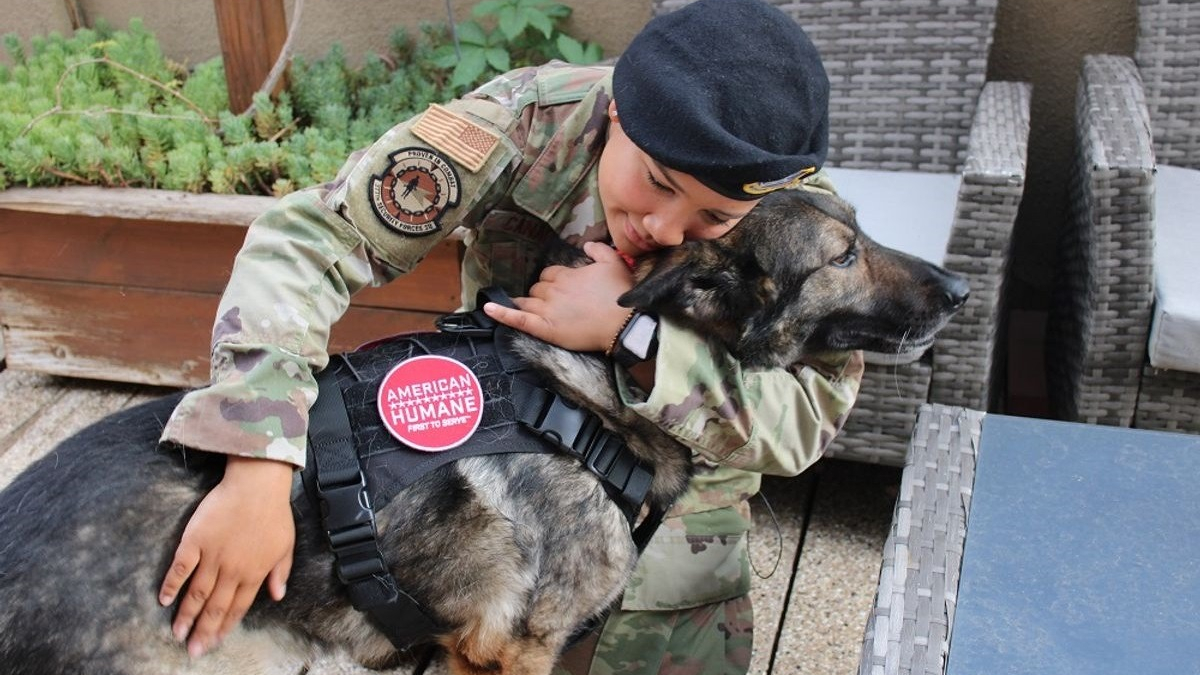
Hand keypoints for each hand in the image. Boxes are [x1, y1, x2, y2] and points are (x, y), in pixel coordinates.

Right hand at [158, 456, 294, 657]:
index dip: (225, 626)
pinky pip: (180, 568)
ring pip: (197, 593)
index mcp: (254, 572)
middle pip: (215, 607)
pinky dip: (172, 584)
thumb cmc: (273, 512)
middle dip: (203, 631)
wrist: (256, 485)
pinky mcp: (195, 541)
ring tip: (177, 633)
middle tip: (192, 650)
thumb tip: (278, 595)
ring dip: (186, 615)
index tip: (214, 642)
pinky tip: (164, 600)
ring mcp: (212, 556)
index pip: (237, 607)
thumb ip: (280, 572)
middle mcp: (232, 569)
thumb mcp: (285, 544)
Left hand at [484, 242, 634, 351]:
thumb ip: (599, 250)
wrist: (622, 323)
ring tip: (529, 307)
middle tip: (557, 303)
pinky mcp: (544, 328)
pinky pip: (518, 319)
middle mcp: (553, 290)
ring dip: (527, 302)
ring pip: (528, 301)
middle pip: (538, 287)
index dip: (554, 280)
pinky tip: (488, 308)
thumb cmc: (619, 294)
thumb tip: (586, 244)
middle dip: (543, 293)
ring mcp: (547, 309)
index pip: (549, 273)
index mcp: (567, 275)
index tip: (563, 287)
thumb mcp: (615, 263)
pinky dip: (501, 313)